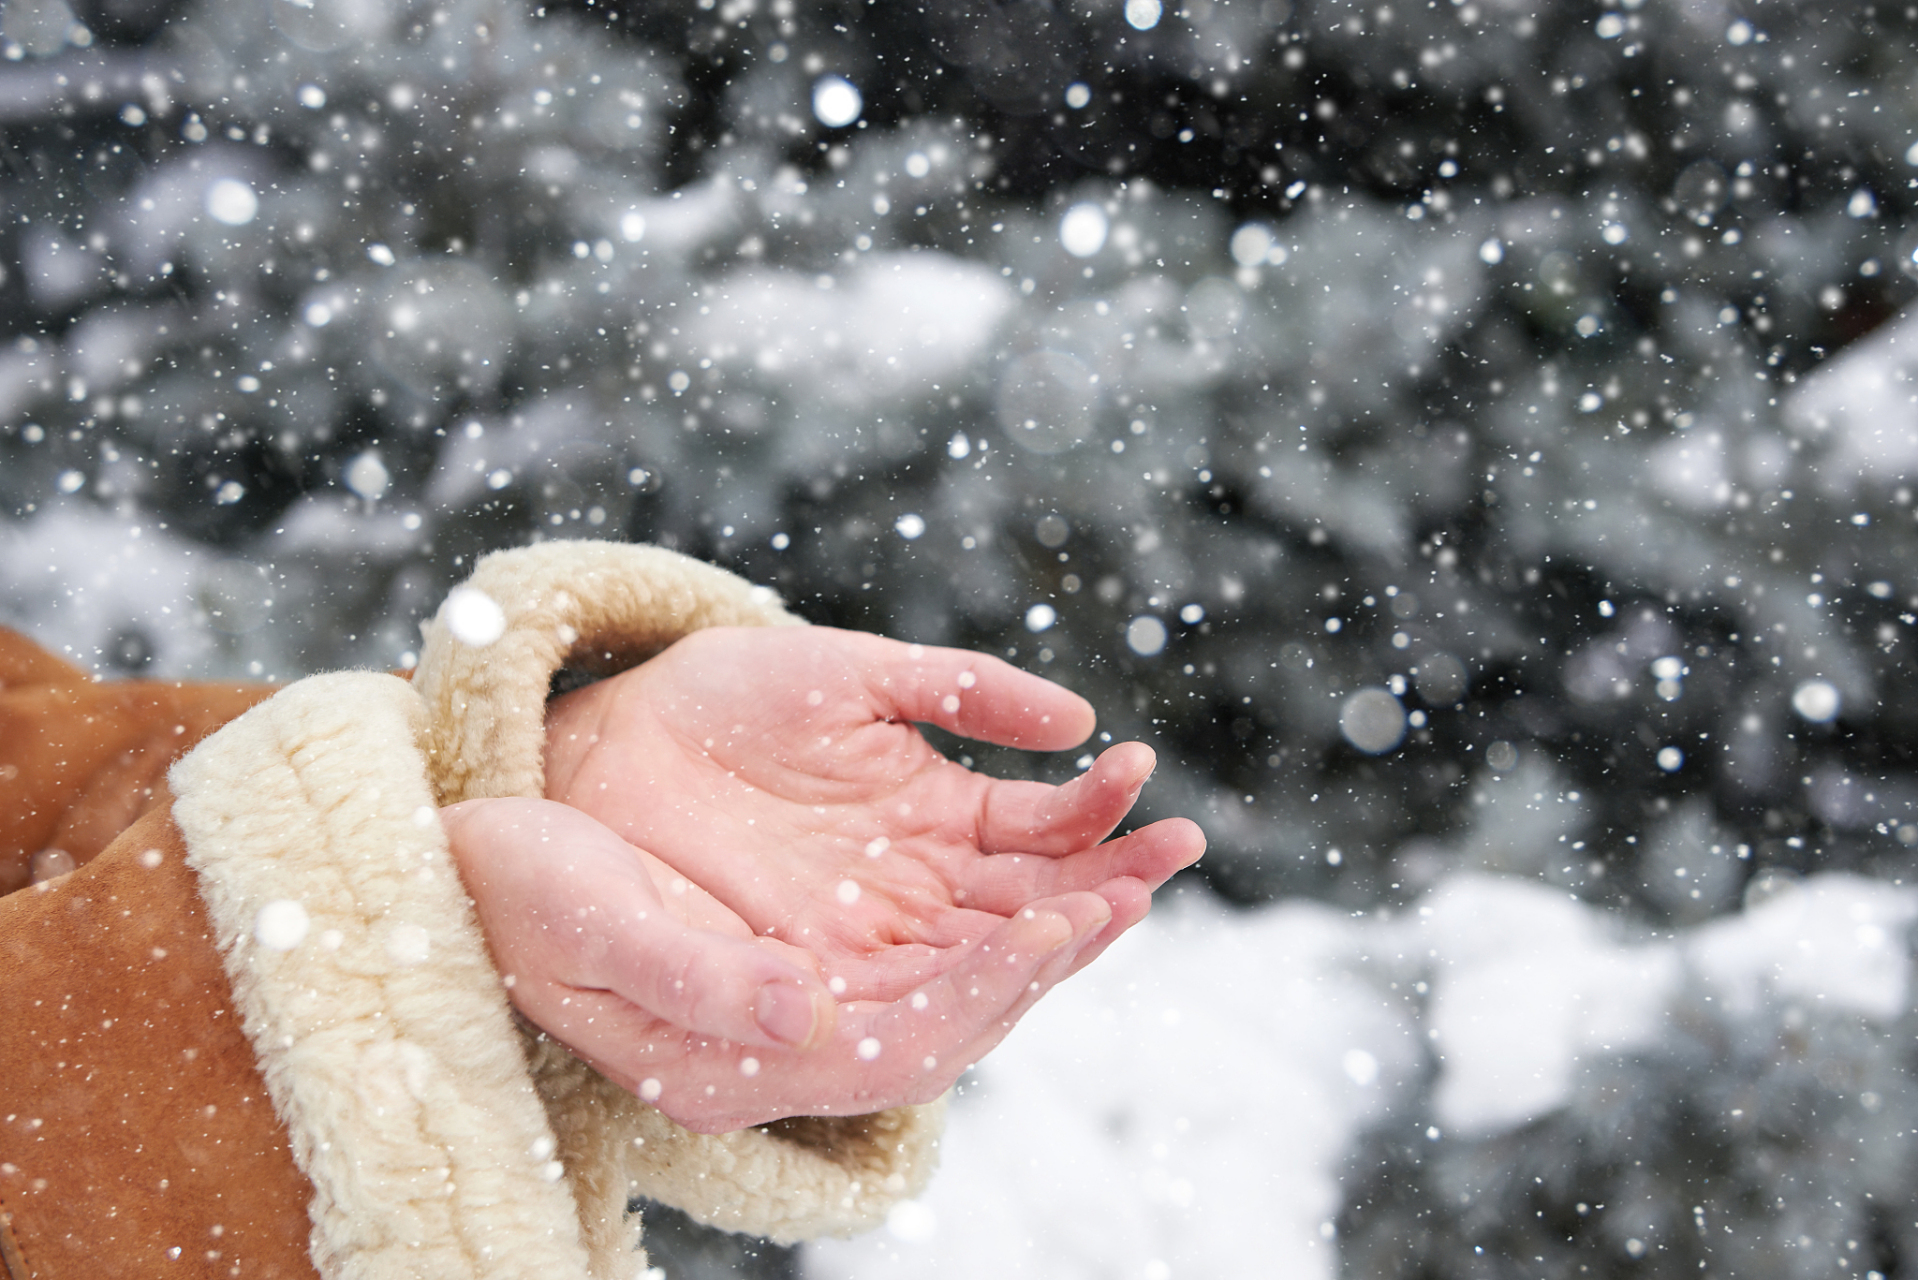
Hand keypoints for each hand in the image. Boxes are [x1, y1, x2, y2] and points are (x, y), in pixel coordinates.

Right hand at [441, 796, 1116, 1131]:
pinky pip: (928, 942)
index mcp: (738, 1060)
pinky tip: (1050, 861)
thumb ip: (700, 978)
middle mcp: (788, 1045)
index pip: (899, 1045)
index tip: (1057, 924)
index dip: (985, 990)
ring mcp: (804, 1003)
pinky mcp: (812, 955)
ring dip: (1044, 925)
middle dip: (1053, 952)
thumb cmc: (524, 896)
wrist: (478, 875)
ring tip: (1135, 867)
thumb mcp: (598, 927)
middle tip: (1144, 882)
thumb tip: (809, 1012)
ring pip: (954, 977)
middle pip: (953, 1017)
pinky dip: (995, 900)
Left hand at [542, 626, 1203, 1003]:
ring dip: (1060, 930)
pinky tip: (1023, 938)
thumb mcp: (853, 674)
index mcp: (942, 813)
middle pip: (1038, 902)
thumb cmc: (728, 696)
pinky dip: (972, 973)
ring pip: (991, 951)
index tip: (1141, 781)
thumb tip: (1077, 715)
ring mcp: (877, 932)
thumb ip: (962, 688)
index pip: (1046, 834)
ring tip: (1120, 897)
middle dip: (1109, 882)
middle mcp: (924, 884)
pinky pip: (912, 990)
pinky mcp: (821, 972)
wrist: (608, 745)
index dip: (1099, 816)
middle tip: (1170, 854)